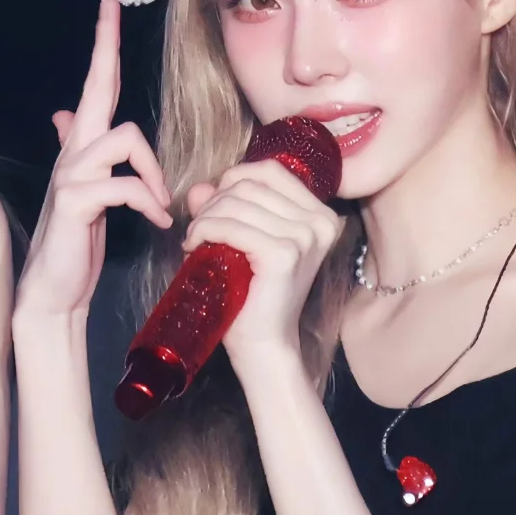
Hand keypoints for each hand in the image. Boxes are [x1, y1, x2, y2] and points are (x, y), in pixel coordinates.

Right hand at [16, 0, 172, 319]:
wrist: (54, 290)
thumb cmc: (75, 243)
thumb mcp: (86, 192)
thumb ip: (80, 152)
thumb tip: (63, 115)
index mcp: (83, 147)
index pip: (97, 88)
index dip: (103, 48)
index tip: (108, 6)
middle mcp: (73, 152)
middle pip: (96, 90)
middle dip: (104, 48)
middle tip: (110, 6)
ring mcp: (70, 174)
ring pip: (123, 138)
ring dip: (153, 172)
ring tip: (161, 205)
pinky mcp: (74, 201)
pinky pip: (122, 185)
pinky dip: (148, 202)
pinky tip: (158, 222)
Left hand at [182, 159, 342, 375]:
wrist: (263, 343)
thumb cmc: (254, 295)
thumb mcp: (244, 240)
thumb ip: (224, 207)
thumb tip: (200, 187)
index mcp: (321, 215)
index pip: (271, 170)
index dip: (234, 180)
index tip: (214, 208)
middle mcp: (321, 222)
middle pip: (250, 184)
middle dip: (214, 202)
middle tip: (198, 230)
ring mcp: (305, 238)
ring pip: (237, 202)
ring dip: (205, 218)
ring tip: (194, 241)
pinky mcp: (284, 254)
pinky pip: (231, 226)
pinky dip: (205, 231)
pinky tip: (194, 247)